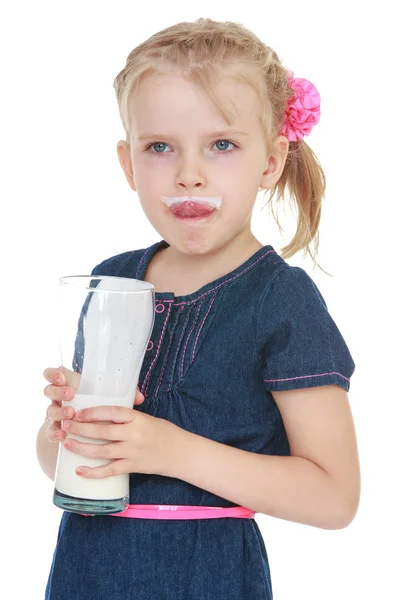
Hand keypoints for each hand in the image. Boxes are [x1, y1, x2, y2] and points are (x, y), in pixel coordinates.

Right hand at [43, 366, 144, 442]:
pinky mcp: (56, 430)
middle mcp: (59, 398)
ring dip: (59, 413)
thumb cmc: (98, 406)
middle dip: (58, 391)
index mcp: (70, 384)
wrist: (86, 428)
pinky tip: (61, 437)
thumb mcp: (107, 396)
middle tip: (70, 394)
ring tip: (70, 414)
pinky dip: (54, 434)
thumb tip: (140, 397)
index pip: (54, 374)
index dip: (54, 374)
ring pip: (50, 411)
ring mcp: (56, 414)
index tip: (62, 376)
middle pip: (49, 391)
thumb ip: (121, 393)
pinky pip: (50, 432)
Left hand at [60, 405, 176, 478]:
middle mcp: (135, 434)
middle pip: (103, 432)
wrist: (181, 453)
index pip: (113, 412)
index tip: (78, 412)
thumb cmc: (163, 432)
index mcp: (138, 418)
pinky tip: (80, 471)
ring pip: (103, 451)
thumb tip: (103, 412)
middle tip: (65, 426)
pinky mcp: (133, 466)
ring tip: (67, 444)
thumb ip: (127, 417)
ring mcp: (133, 452)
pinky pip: (110, 470)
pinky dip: (94, 472)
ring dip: (82, 448)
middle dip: (81, 429)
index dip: (94, 412)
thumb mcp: (147, 418)